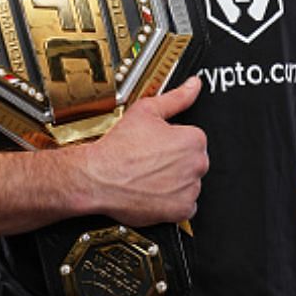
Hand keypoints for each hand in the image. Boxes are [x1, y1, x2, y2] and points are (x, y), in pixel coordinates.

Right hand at [71, 77, 207, 224]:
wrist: (98, 178)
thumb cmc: (118, 149)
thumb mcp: (146, 111)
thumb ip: (176, 97)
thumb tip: (193, 85)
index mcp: (193, 139)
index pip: (194, 139)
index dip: (173, 141)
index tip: (158, 145)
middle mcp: (196, 164)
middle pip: (193, 162)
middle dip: (176, 162)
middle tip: (151, 161)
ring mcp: (190, 188)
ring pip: (190, 183)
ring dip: (175, 182)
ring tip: (150, 177)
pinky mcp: (182, 210)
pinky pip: (185, 206)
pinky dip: (172, 202)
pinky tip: (153, 192)